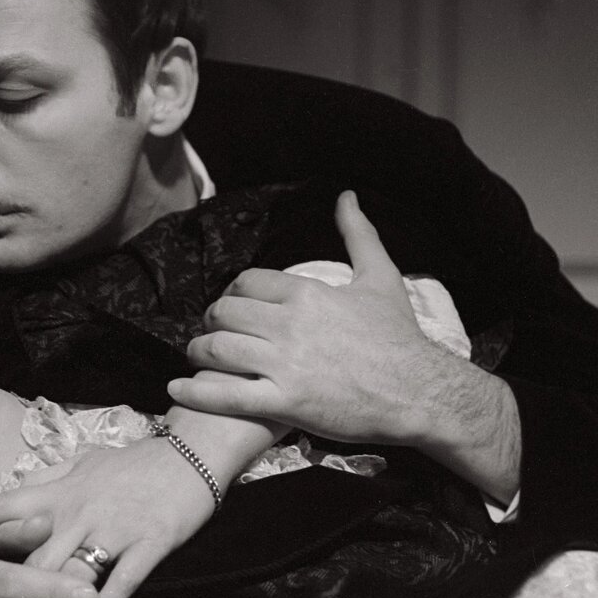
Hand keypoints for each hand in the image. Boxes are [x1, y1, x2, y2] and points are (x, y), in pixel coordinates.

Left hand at [0, 434, 216, 597]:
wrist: (192, 454)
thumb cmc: (136, 463)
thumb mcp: (85, 465)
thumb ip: (51, 485)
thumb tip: (16, 498)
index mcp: (60, 489)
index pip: (0, 506)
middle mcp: (79, 509)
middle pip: (30, 559)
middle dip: (4, 594)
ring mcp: (113, 528)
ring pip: (69, 577)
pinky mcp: (147, 544)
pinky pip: (119, 585)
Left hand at [168, 191, 520, 499]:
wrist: (421, 391)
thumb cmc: (401, 337)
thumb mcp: (380, 276)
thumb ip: (358, 233)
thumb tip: (347, 196)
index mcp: (305, 292)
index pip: (246, 284)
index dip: (232, 294)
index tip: (231, 306)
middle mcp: (289, 324)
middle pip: (224, 314)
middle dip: (211, 321)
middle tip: (210, 332)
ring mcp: (284, 364)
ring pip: (218, 350)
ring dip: (199, 352)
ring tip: (197, 358)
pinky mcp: (284, 402)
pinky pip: (226, 395)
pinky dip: (195, 392)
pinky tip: (176, 389)